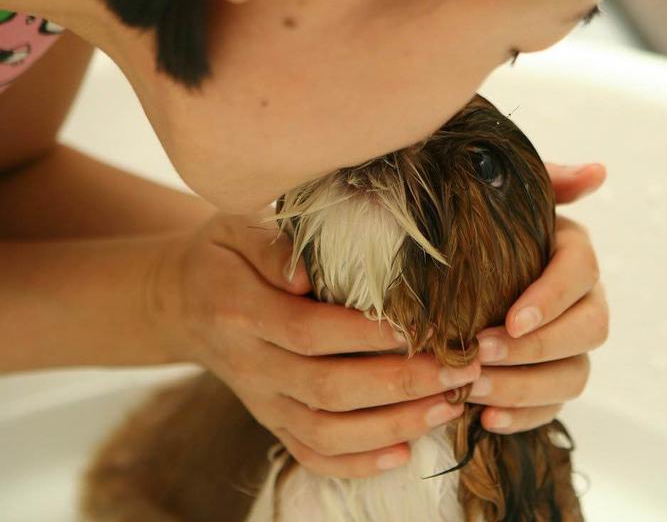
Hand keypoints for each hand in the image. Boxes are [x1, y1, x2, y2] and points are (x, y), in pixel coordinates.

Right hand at [151, 213, 480, 477]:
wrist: (183, 303)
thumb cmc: (225, 256)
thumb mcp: (235, 229)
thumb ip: (271, 245)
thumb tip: (305, 272)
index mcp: (241, 312)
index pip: (310, 331)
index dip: (366, 335)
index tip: (420, 326)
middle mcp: (251, 366)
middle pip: (328, 389)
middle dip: (400, 384)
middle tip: (458, 369)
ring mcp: (261, 402)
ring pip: (325, 432)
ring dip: (391, 426)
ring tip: (448, 407)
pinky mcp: (271, 422)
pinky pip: (310, 455)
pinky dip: (356, 464)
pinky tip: (403, 454)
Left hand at [466, 163, 609, 432]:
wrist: (452, 266)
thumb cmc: (477, 228)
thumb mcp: (502, 196)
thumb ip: (547, 181)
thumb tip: (598, 172)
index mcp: (572, 252)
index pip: (581, 273)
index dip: (552, 299)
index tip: (512, 319)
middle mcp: (582, 300)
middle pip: (589, 329)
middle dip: (538, 347)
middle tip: (482, 352)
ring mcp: (571, 345)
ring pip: (575, 375)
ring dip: (526, 387)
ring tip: (475, 390)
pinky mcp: (552, 380)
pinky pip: (553, 407)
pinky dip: (523, 417)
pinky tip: (486, 420)